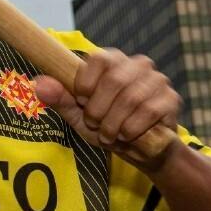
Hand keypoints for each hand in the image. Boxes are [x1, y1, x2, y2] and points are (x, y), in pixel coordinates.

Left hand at [34, 44, 183, 162]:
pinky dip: (132, 130)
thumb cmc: (107, 127)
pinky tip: (129, 135)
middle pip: (114, 79)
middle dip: (98, 110)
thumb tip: (39, 83)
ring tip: (111, 134)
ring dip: (114, 124)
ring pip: (131, 98)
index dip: (86, 84)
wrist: (141, 152)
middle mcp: (138, 65)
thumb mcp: (78, 116)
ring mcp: (157, 80)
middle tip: (95, 125)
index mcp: (113, 62)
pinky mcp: (171, 99)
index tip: (82, 102)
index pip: (98, 58)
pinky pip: (149, 111)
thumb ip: (61, 98)